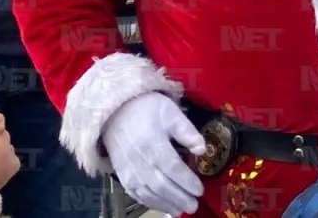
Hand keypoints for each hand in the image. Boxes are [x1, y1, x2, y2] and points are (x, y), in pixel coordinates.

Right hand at [101, 93, 205, 216]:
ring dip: (165, 204)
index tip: (200, 191)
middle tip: (194, 206)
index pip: (174, 169)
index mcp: (154, 145)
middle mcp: (141, 162)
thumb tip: (202, 150)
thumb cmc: (146, 109)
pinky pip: (135, 193)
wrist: (114, 112)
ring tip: (180, 210)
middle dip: (179, 198)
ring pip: (148, 193)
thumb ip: (187, 132)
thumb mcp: (171, 113)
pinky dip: (149, 202)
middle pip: (162, 185)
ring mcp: (129, 171)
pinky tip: (160, 205)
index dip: (187, 182)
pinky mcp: (122, 175)